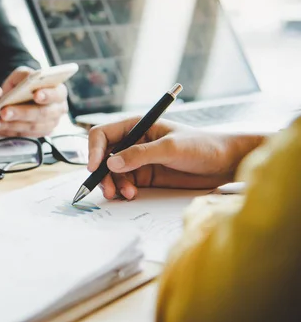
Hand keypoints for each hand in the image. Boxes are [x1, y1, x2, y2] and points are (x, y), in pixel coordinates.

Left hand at [0, 66, 68, 136]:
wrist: (19, 97)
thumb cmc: (24, 85)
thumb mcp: (23, 74)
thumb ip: (25, 75)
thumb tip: (25, 81)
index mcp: (59, 92)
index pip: (57, 94)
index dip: (47, 95)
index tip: (36, 95)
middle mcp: (57, 110)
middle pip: (42, 113)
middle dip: (21, 113)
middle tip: (4, 112)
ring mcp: (49, 124)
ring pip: (31, 127)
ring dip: (10, 125)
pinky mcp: (38, 135)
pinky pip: (23, 135)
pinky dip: (8, 131)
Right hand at [87, 117, 265, 199]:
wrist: (226, 164)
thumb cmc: (203, 147)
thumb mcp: (171, 148)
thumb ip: (140, 155)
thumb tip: (111, 163)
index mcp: (136, 126)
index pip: (103, 134)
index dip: (94, 150)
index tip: (94, 167)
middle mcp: (133, 142)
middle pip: (104, 157)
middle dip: (102, 173)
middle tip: (108, 190)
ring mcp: (138, 161)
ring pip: (112, 173)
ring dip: (113, 184)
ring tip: (126, 194)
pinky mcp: (145, 177)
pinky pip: (124, 184)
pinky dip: (123, 190)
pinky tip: (132, 195)